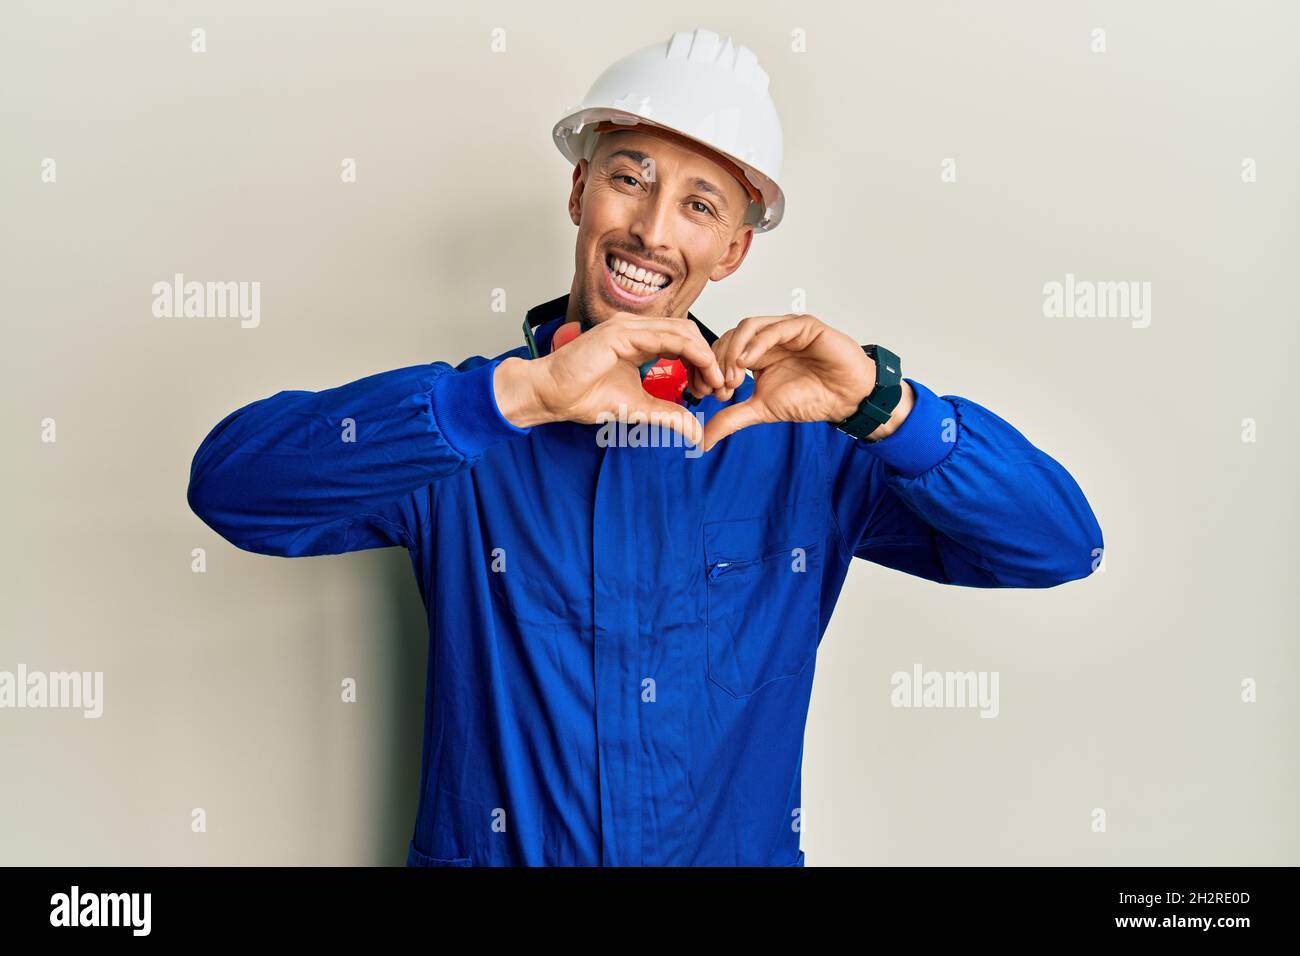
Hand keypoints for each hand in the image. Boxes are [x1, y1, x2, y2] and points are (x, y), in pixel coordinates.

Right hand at [494, 313, 724, 444]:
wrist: (550, 395)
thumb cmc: (583, 396)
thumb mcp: (638, 408)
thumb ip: (668, 414)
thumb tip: (696, 431)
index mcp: (639, 341)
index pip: (683, 342)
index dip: (703, 363)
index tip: (713, 389)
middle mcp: (636, 329)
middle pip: (688, 333)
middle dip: (710, 359)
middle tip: (720, 387)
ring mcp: (628, 327)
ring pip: (682, 330)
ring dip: (705, 356)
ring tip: (714, 382)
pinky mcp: (620, 333)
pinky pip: (665, 336)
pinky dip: (689, 351)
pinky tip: (700, 370)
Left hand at [701, 313, 879, 452]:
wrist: (846, 399)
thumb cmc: (812, 397)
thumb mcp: (762, 410)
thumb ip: (732, 418)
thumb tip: (702, 438)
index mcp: (756, 354)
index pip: (722, 350)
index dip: (710, 369)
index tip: (710, 394)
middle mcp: (767, 338)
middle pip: (729, 337)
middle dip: (718, 361)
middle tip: (720, 387)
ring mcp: (784, 329)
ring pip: (747, 327)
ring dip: (733, 351)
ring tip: (733, 377)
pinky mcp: (803, 326)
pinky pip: (774, 328)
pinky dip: (756, 344)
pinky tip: (747, 362)